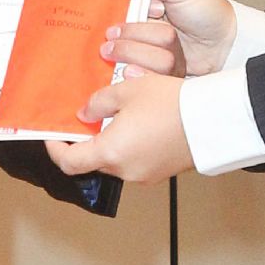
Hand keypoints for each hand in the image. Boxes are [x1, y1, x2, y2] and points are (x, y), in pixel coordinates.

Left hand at [44, 69, 193, 183]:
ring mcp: (144, 174)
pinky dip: (129, 146)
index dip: (55, 149)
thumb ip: (99, 103)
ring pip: (116, 160)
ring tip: (117, 115)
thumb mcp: (127, 90)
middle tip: (86, 118)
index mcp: (110, 152)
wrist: (212, 119)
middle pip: (93, 161)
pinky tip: (140, 124)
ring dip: (110, 142)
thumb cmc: (172, 104)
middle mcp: (125, 170)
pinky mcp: (161, 172)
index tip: (52, 135)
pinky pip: (135, 160)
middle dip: (86, 141)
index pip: (69, 162)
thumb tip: (86, 113)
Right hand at [108, 0, 237, 76]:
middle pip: (120, 11)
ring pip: (125, 34)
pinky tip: (164, 52)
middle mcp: (145, 2)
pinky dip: (147, 55)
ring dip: (147, 38)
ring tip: (170, 35)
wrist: (223, 47)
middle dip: (138, 19)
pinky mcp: (146, 48)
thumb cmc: (211, 12)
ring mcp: (144, 26)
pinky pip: (133, 53)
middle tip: (160, 14)